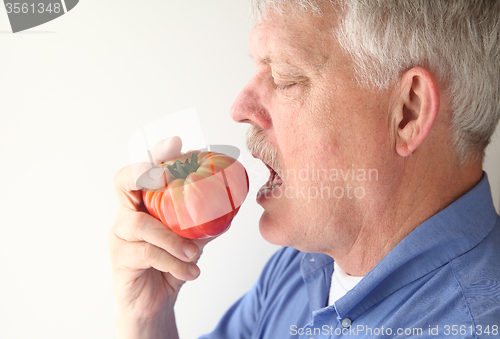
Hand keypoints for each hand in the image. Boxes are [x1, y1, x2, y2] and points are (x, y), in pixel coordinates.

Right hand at [109, 136, 213, 337]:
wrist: (153, 302)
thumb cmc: (169, 265)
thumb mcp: (190, 240)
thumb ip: (205, 223)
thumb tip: (233, 204)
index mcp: (143, 204)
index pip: (141, 172)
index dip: (154, 155)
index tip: (176, 143)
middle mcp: (127, 214)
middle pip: (124, 183)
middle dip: (146, 173)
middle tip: (166, 176)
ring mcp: (120, 237)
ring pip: (142, 226)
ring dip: (172, 238)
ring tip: (194, 252)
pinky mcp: (120, 261)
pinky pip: (147, 255)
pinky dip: (173, 263)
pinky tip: (191, 271)